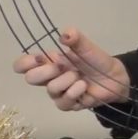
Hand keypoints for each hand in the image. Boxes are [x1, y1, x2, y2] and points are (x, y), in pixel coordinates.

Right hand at [13, 27, 130, 110]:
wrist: (113, 75)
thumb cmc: (96, 59)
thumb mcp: (86, 46)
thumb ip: (76, 38)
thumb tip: (64, 34)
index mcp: (51, 61)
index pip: (24, 64)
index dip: (24, 63)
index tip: (38, 59)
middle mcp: (51, 77)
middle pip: (31, 78)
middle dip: (45, 72)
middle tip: (60, 66)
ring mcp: (59, 92)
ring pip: (50, 90)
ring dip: (66, 80)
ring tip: (79, 76)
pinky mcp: (68, 104)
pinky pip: (63, 102)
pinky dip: (74, 92)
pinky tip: (83, 86)